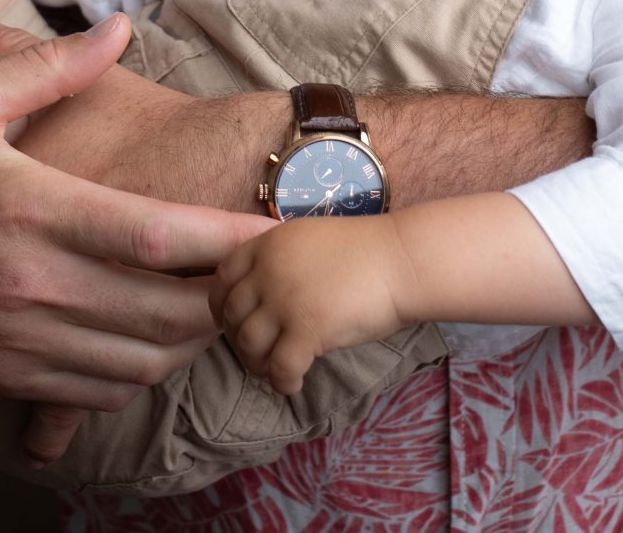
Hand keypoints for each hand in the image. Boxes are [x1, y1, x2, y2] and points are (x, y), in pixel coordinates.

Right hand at [0, 7, 273, 457]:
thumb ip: (43, 65)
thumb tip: (119, 27)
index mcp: (27, 208)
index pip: (151, 234)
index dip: (224, 239)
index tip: (274, 227)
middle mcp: (27, 284)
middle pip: (162, 312)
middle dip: (224, 298)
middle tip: (256, 272)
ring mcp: (13, 342)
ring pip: (138, 363)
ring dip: (187, 340)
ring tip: (214, 303)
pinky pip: (95, 392)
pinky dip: (138, 372)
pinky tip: (149, 338)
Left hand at [210, 216, 413, 394]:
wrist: (402, 262)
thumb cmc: (367, 251)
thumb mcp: (310, 240)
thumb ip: (282, 260)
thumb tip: (264, 294)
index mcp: (268, 245)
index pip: (223, 277)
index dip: (220, 304)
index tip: (229, 321)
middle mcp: (268, 271)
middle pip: (233, 315)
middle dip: (239, 339)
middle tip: (257, 353)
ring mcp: (285, 301)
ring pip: (249, 345)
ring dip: (258, 365)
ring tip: (276, 370)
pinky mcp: (307, 331)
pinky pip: (280, 368)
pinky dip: (283, 382)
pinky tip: (294, 384)